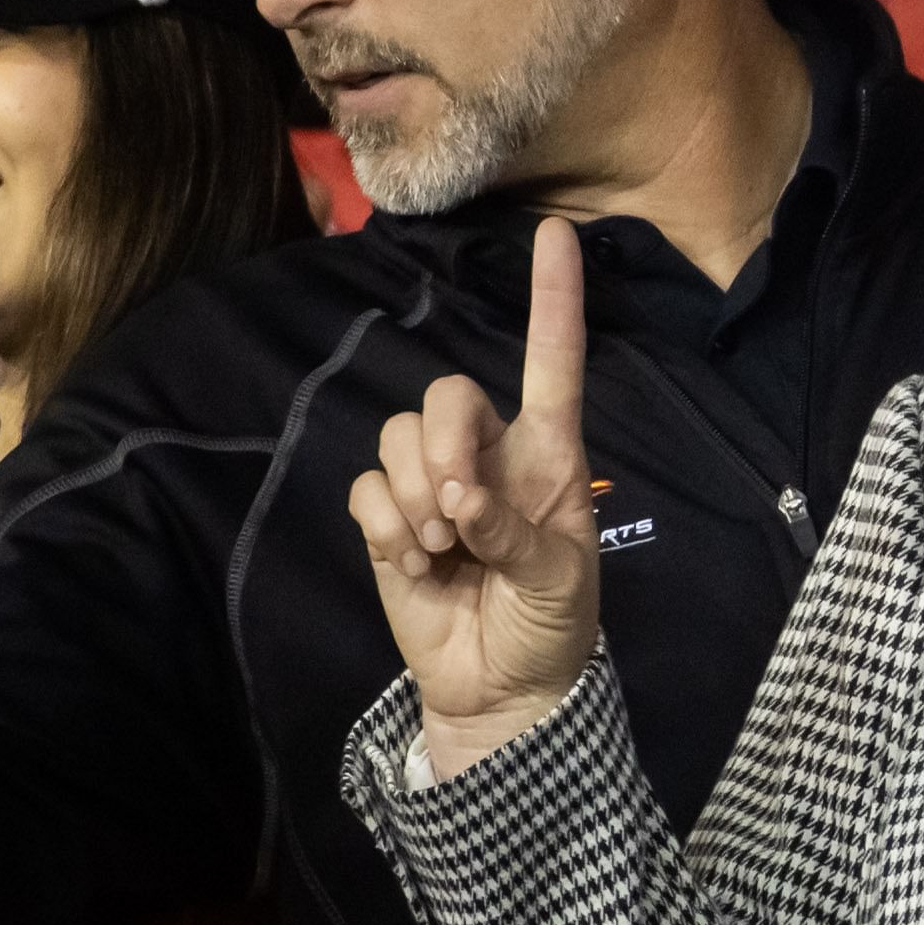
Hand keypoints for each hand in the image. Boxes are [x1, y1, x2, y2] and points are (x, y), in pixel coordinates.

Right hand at [344, 216, 601, 772]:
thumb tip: (460, 501)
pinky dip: (385, 525)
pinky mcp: (388, 518)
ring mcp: (432, 483)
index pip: (552, 365)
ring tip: (443, 551)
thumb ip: (515, 534)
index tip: (557, 235)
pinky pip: (365, 487)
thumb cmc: (551, 626)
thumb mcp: (558, 583)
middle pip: (445, 394)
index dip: (553, 301)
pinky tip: (415, 563)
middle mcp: (489, 455)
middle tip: (460, 514)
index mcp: (549, 456)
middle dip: (444, 448)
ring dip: (413, 497)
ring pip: (397, 437)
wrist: (502, 689)